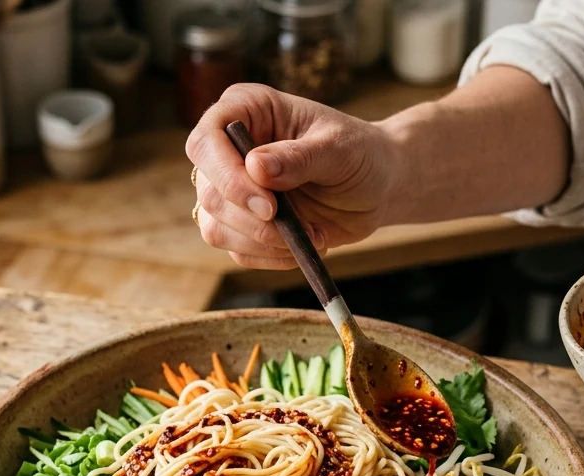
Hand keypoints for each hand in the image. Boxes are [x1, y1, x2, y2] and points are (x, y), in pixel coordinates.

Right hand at [185, 84, 401, 269]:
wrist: (377, 186)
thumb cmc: (360, 154)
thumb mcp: (339, 149)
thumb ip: (299, 157)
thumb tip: (255, 166)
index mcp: (246, 110)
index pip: (205, 142)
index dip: (227, 177)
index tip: (269, 205)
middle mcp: (229, 149)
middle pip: (208, 193)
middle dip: (252, 220)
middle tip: (298, 227)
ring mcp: (231, 190)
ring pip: (216, 228)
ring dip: (264, 242)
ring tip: (311, 234)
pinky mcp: (242, 224)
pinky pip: (238, 252)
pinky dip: (272, 256)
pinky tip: (304, 243)